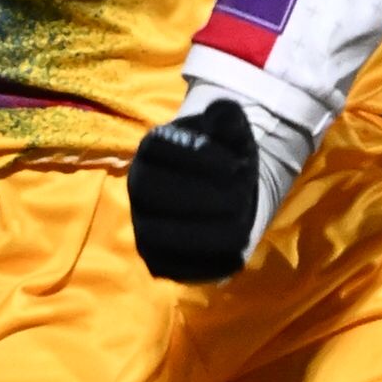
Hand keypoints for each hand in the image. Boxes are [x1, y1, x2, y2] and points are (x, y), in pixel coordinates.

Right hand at [128, 97, 262, 280]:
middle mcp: (137, 188)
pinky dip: (212, 261)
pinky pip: (179, 268)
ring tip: (242, 221)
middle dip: (212, 198)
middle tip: (244, 197)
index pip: (163, 151)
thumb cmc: (223, 156)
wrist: (219, 192)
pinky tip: (237, 247)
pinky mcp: (159, 261)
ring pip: (167, 237)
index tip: (238, 165)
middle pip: (164, 196)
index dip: (204, 161)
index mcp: (151, 149)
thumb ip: (228, 119)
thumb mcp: (230, 130)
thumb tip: (223, 113)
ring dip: (214, 231)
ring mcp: (144, 226)